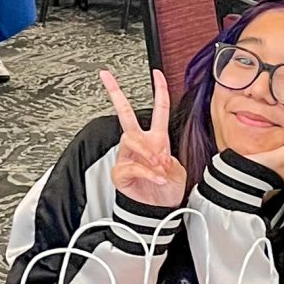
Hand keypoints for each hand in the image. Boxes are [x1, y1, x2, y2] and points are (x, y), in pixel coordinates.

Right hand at [100, 68, 185, 208]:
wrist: (160, 211)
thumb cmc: (167, 190)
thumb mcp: (176, 171)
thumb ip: (167, 159)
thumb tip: (157, 156)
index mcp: (157, 139)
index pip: (159, 109)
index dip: (159, 90)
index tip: (156, 73)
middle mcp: (139, 144)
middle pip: (125, 114)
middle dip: (115, 93)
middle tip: (106, 77)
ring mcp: (127, 157)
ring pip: (131, 139)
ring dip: (148, 151)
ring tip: (160, 166)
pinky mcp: (120, 172)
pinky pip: (132, 164)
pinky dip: (148, 171)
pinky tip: (158, 178)